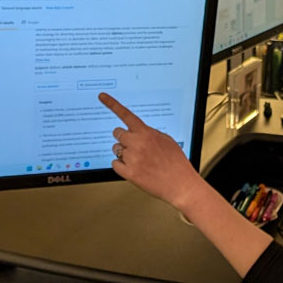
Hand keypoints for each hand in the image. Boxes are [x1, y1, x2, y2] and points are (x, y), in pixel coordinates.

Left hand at [100, 92, 205, 210]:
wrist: (180, 185)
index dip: (112, 104)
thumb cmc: (176, 164)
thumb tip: (139, 132)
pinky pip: (115, 164)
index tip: (102, 97)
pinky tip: (134, 168)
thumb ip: (151, 133)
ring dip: (123, 153)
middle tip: (133, 145)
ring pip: (116, 149)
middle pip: (117, 133)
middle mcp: (138, 144)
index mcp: (147, 133)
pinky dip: (122, 166)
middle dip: (123, 138)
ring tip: (138, 160)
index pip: (126, 115)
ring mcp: (132, 158)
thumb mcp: (168, 141)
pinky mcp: (129, 173)